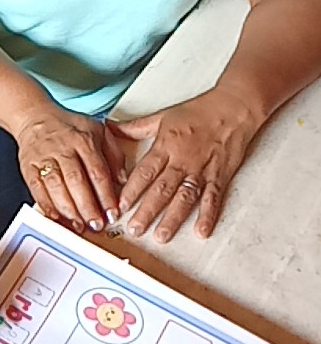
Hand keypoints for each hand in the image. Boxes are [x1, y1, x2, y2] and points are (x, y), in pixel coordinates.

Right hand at [14, 104, 124, 232]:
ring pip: (56, 186)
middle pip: (76, 180)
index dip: (106, 195)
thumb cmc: (68, 128)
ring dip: (68, 209)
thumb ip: (114, 154)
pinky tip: (56, 217)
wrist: (35, 117)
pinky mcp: (28, 167)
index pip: (98, 171)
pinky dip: (45, 205)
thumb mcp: (98, 131)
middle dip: (87, 206)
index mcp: (84, 140)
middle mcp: (63, 148)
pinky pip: (36, 188)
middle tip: (96, 224)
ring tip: (79, 225)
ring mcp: (44, 158)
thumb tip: (122, 179)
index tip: (113, 213)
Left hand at [110, 88, 258, 242]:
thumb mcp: (162, 116)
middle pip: (161, 189)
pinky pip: (213, 198)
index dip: (131, 190)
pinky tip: (201, 230)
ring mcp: (202, 170)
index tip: (120, 206)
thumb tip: (110, 126)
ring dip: (172, 218)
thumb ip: (135, 127)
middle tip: (134, 229)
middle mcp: (182, 160)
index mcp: (166, 146)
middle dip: (146, 211)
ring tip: (161, 236)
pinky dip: (208, 215)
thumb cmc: (199, 111)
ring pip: (184, 197)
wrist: (232, 107)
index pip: (144, 172)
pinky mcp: (220, 176)